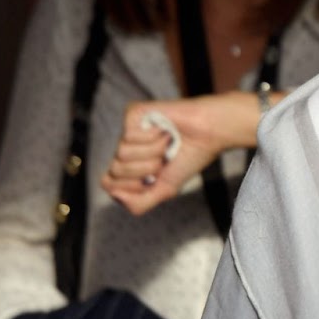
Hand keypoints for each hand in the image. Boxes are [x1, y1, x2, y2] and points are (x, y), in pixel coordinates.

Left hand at [101, 95, 247, 215]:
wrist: (209, 134)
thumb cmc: (190, 158)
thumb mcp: (165, 190)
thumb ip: (138, 204)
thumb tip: (114, 194)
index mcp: (129, 166)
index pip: (109, 184)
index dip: (133, 186)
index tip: (156, 177)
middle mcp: (125, 147)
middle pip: (115, 170)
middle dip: (146, 169)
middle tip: (165, 158)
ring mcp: (128, 130)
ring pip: (121, 153)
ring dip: (152, 152)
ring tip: (167, 142)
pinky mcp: (133, 113)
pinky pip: (129, 136)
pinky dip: (152, 138)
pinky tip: (164, 130)